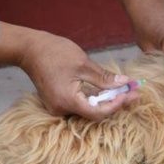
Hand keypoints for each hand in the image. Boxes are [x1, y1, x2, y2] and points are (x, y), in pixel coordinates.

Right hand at [0, 23, 138, 120]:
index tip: (130, 94)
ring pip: (87, 110)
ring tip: (124, 91)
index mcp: (67, 101)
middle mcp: (61, 109)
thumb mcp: (83, 64)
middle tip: (134, 93)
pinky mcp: (57, 102)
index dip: (116, 105)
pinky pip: (79, 105)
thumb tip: (124, 83)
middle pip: (94, 113)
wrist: (29, 49)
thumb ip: (104, 78)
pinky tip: (107, 91)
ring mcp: (57, 107)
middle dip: (115, 103)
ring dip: (106, 101)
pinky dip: (94, 98)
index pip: (98, 112)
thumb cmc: (54, 52)